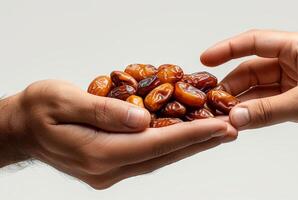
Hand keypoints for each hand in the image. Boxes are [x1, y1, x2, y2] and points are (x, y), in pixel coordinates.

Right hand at [0, 80, 236, 188]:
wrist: (21, 128)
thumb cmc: (38, 110)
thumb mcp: (64, 101)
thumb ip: (104, 110)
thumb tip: (143, 119)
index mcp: (98, 153)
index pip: (156, 144)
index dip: (191, 134)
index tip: (221, 126)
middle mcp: (108, 168)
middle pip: (164, 154)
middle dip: (200, 141)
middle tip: (231, 129)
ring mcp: (110, 170)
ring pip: (160, 157)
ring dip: (190, 144)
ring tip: (218, 132)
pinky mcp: (111, 164)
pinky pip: (148, 155)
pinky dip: (170, 144)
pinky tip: (186, 135)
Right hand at [201, 29, 297, 149]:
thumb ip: (268, 110)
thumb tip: (235, 117)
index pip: (254, 42)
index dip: (227, 49)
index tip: (205, 59)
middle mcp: (294, 62)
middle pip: (251, 69)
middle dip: (232, 85)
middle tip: (213, 101)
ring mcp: (294, 83)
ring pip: (258, 89)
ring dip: (241, 102)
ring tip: (223, 115)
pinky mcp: (296, 102)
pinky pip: (267, 105)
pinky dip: (254, 114)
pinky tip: (241, 122)